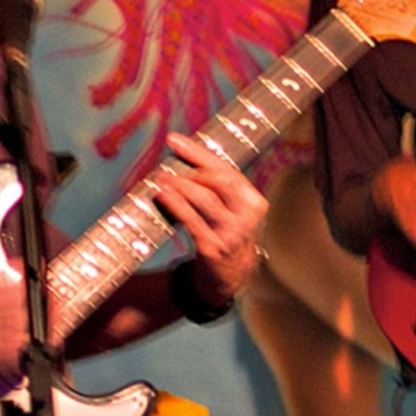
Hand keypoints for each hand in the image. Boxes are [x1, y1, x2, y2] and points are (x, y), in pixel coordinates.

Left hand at [148, 133, 264, 300]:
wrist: (231, 275)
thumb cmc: (226, 233)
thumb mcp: (232, 208)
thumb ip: (217, 184)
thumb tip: (185, 152)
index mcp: (253, 202)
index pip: (227, 170)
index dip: (199, 153)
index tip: (175, 140)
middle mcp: (247, 217)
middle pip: (221, 181)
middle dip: (192, 168)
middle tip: (168, 162)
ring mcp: (232, 234)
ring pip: (206, 199)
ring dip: (180, 185)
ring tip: (161, 178)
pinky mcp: (214, 248)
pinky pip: (192, 221)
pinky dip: (175, 205)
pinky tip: (161, 195)